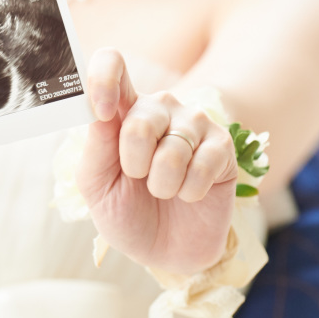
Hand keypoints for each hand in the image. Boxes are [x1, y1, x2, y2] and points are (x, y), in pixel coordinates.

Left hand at [77, 49, 237, 273]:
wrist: (166, 252)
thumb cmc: (126, 213)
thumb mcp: (97, 186)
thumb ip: (96, 146)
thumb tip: (98, 110)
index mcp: (122, 109)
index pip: (112, 64)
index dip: (103, 78)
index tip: (100, 111)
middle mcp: (159, 108)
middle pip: (140, 118)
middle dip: (134, 163)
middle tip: (138, 179)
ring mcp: (193, 124)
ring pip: (172, 148)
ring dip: (162, 184)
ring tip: (164, 191)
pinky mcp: (222, 146)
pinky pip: (203, 164)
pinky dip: (190, 191)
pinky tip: (190, 194)